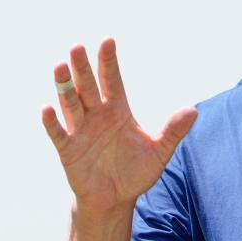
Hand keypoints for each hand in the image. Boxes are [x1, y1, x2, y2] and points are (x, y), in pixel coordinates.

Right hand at [41, 38, 197, 216]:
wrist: (115, 200)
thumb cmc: (136, 172)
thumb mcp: (159, 151)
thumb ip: (173, 131)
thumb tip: (194, 111)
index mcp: (118, 110)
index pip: (112, 80)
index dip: (109, 61)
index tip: (108, 40)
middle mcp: (96, 115)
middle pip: (88, 86)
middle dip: (83, 67)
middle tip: (77, 47)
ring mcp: (81, 131)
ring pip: (71, 103)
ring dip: (64, 87)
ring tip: (60, 67)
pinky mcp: (69, 150)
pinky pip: (59, 133)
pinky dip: (53, 122)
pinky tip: (47, 109)